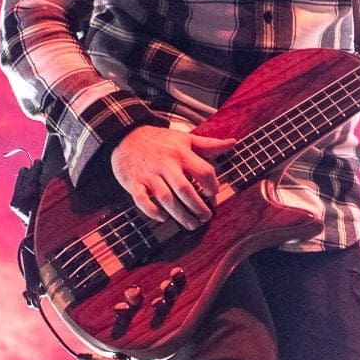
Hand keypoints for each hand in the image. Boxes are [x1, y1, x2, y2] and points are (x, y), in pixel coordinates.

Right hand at [111, 123, 234, 228]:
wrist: (125, 135)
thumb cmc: (159, 140)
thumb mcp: (185, 138)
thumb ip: (209, 144)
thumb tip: (233, 142)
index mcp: (181, 154)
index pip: (203, 171)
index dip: (212, 186)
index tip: (213, 195)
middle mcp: (166, 164)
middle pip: (185, 189)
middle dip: (198, 207)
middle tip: (206, 218)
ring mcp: (149, 175)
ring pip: (166, 198)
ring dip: (180, 215)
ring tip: (191, 224)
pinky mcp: (134, 182)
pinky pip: (141, 200)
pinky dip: (152, 211)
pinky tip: (163, 218)